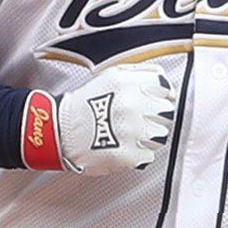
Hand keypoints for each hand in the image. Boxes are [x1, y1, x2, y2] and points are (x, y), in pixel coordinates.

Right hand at [57, 63, 176, 175]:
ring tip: (131, 134)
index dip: (161, 95)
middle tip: (141, 118)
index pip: (166, 87)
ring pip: (161, 135)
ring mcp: (132, 131)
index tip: (155, 100)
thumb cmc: (85, 105)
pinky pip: (148, 155)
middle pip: (166, 112)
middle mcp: (132, 106)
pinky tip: (125, 145)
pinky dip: (139, 153)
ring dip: (149, 135)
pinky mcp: (129, 154)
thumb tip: (161, 78)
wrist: (60, 131)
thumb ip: (139, 73)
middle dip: (156, 115)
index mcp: (129, 84)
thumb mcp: (111, 76)